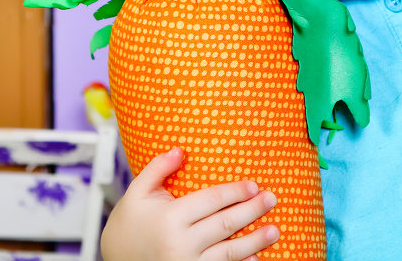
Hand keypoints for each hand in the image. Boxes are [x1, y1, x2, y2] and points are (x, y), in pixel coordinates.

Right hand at [100, 147, 279, 260]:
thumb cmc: (127, 226)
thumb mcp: (136, 193)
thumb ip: (158, 168)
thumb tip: (181, 150)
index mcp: (169, 218)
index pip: (211, 200)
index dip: (235, 191)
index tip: (253, 185)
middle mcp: (180, 243)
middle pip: (226, 223)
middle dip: (253, 210)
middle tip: (271, 199)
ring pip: (229, 250)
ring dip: (255, 240)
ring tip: (275, 230)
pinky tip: (256, 258)